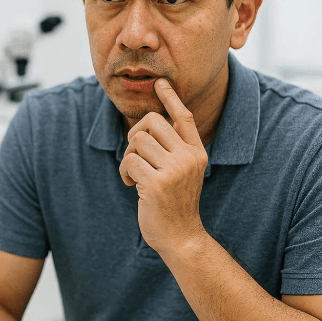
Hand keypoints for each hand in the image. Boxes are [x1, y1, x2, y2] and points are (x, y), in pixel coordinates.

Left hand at [119, 78, 208, 255]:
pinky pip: (129, 162)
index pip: (184, 117)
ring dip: (127, 157)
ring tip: (133, 174)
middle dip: (134, 134)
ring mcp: (174, 170)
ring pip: (136, 141)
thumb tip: (148, 125)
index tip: (161, 83)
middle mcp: (188, 158)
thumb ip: (173, 150)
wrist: (181, 237)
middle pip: (152, 122)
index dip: (171, 98)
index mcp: (197, 152)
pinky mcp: (157, 184)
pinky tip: (130, 184)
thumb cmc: (176, 204)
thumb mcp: (182, 173)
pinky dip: (124, 171)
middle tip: (134, 154)